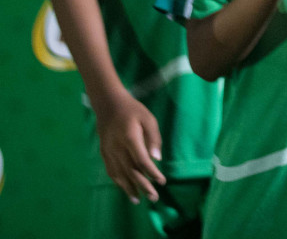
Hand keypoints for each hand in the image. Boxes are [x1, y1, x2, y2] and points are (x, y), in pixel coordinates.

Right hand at [95, 88, 165, 203]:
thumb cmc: (133, 111)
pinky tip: (125, 189)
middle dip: (143, 186)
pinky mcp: (104, 154)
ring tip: (138, 200)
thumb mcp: (148, 119)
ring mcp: (108, 152)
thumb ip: (154, 138)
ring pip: (119, 175)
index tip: (162, 181)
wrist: (109, 105)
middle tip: (154, 198)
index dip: (152, 173)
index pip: (142, 161)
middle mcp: (117, 148)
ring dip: (129, 188)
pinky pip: (111, 171)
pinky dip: (118, 182)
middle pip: (131, 171)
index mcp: (130, 139)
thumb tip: (157, 159)